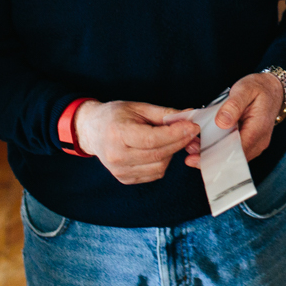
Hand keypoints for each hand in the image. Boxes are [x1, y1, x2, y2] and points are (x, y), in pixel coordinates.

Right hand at [72, 101, 198, 184]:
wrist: (92, 131)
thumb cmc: (115, 116)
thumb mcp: (138, 107)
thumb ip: (164, 113)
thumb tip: (189, 116)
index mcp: (118, 134)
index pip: (153, 139)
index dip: (176, 134)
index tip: (193, 126)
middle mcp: (116, 156)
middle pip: (159, 154)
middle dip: (180, 142)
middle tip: (191, 130)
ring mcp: (119, 170)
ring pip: (160, 166)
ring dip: (172, 152)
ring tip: (172, 138)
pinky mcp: (124, 179)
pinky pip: (154, 173)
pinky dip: (163, 161)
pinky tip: (160, 149)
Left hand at [183, 71, 283, 168]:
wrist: (273, 88)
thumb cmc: (258, 88)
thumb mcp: (245, 90)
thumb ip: (233, 105)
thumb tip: (221, 122)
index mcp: (258, 129)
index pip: (236, 151)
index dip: (215, 157)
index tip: (195, 158)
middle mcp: (258, 141)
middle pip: (233, 158)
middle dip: (209, 158)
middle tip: (188, 152)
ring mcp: (255, 144)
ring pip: (232, 157)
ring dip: (212, 155)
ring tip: (192, 147)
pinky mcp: (250, 142)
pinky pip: (233, 151)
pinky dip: (218, 150)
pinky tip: (204, 144)